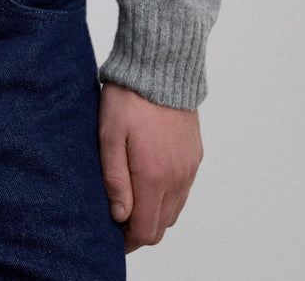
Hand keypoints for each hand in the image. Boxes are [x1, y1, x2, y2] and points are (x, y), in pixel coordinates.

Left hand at [97, 80, 203, 252]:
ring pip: (173, 211)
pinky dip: (167, 196)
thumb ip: (115, 179)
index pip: (145, 230)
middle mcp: (177, 178)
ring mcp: (189, 168)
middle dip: (139, 230)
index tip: (111, 232)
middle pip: (161, 226)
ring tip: (130, 198)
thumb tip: (119, 216)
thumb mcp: (109, 135)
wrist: (161, 66)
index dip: (127, 240)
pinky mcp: (195, 156)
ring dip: (154, 213)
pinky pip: (183, 191)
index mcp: (154, 176)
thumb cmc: (129, 97)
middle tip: (117, 216)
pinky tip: (148, 180)